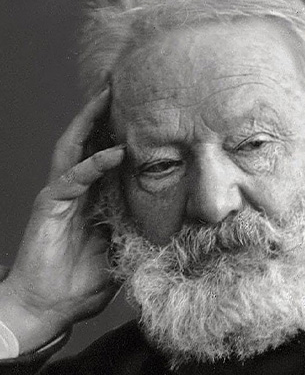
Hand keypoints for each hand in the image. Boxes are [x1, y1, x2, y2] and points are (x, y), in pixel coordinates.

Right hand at [0, 85, 124, 352]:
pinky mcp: (49, 206)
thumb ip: (134, 231)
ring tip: (108, 95)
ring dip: (90, 121)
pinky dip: (92, 164)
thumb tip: (168, 223)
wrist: (49, 307)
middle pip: (87, 141)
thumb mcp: (119, 251)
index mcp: (92, 197)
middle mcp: (75, 188)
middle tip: (119, 84)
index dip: (119, 131)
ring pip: (74, 148)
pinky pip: (72, 178)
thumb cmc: (82, 282)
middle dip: (101, 113)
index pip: (106, 155)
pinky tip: (113, 152)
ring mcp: (60, 194)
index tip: (141, 110)